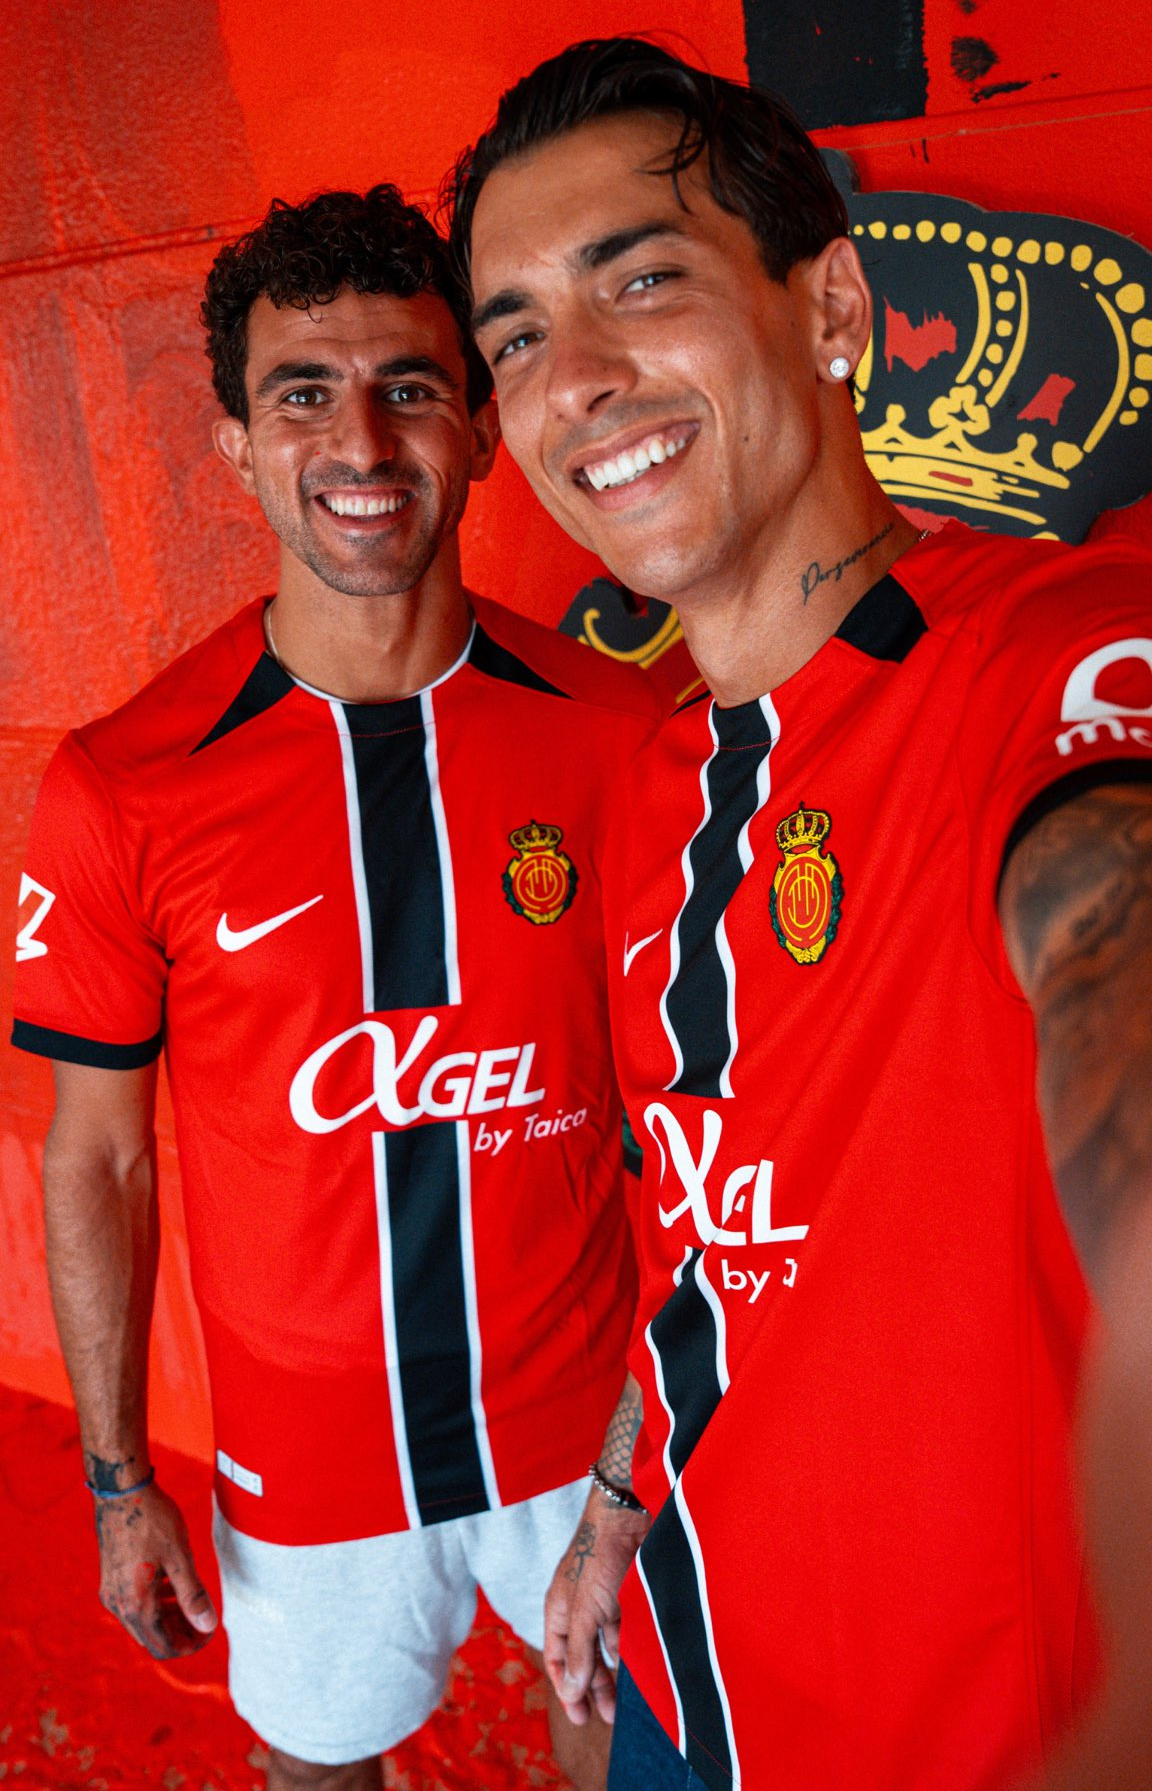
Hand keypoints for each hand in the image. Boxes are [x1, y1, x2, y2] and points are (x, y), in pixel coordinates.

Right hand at [93, 1481, 217, 1657]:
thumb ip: (193, 1595)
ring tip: (194, 1604)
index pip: (164, 1646)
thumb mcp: (180, 1557)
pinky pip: (135, 1604)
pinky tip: (173, 1587)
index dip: (190, 1645)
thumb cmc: (153, 1520)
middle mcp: (119, 1605)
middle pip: (153, 1637)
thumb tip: (208, 1625)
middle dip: (181, 1633)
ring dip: (169, 1619)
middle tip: (205, 1619)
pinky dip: (156, 1604)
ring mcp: (112, 1592)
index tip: (210, 1631)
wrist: (121, 1491)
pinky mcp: (111, 1579)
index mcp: (136, 1604)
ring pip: (143, 1621)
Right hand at [543, 1487, 649, 1725]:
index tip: (580, 1717)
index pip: (557, 1659)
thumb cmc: (599, 1557)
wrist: (628, 1515)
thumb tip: (573, 1690)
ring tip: (624, 1703)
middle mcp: (579, 1608)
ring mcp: (604, 1602)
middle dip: (593, 1688)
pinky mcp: (626, 1595)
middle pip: (583, 1657)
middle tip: (607, 1718)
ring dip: (613, 1673)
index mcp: (559, 1610)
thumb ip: (580, 1650)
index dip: (567, 1688)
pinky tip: (638, 1665)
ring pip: (606, 1647)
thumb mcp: (585, 1610)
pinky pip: (626, 1631)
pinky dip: (630, 1649)